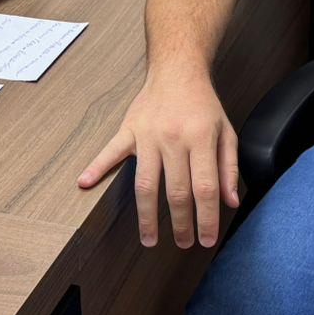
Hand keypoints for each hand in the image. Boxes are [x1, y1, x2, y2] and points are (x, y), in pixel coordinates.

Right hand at [77, 72, 240, 249]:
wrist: (177, 70)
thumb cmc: (203, 105)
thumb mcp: (226, 132)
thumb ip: (228, 167)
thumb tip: (229, 201)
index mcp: (200, 139)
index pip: (205, 188)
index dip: (207, 218)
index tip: (206, 239)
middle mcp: (173, 138)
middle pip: (176, 191)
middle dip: (180, 223)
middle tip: (182, 244)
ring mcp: (148, 135)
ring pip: (145, 183)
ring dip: (147, 215)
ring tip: (149, 239)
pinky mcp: (129, 130)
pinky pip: (110, 151)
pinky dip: (96, 166)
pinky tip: (84, 183)